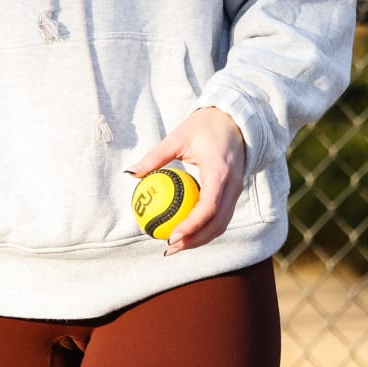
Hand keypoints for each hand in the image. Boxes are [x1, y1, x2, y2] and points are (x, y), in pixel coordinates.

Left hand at [125, 106, 247, 255]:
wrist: (235, 119)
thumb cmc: (204, 126)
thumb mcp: (178, 137)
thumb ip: (156, 156)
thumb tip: (131, 173)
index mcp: (219, 171)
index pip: (208, 207)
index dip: (191, 226)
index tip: (171, 236)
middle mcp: (233, 184)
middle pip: (217, 223)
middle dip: (195, 240)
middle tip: (170, 247)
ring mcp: (237, 190)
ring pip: (222, 224)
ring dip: (201, 239)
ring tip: (175, 245)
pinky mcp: (235, 192)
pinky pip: (222, 216)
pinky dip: (205, 228)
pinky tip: (187, 232)